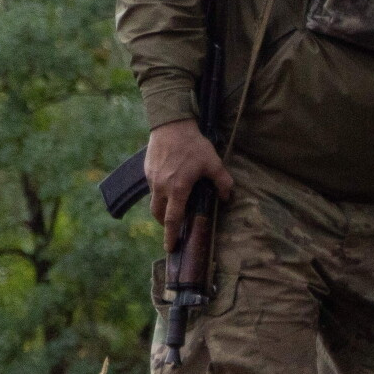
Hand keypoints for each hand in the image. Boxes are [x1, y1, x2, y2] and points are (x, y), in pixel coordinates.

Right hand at [144, 119, 231, 242]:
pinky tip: (171, 186)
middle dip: (165, 224)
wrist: (171, 126)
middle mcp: (161, 187)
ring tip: (174, 207)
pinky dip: (160, 193)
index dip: (171, 235)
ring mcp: (152, 179)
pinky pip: (153, 188)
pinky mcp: (147, 171)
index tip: (169, 248)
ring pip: (154, 201)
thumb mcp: (213, 163)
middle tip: (174, 229)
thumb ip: (222, 182)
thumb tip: (227, 197)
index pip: (172, 219)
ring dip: (163, 208)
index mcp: (178, 189)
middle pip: (159, 214)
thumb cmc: (193, 145)